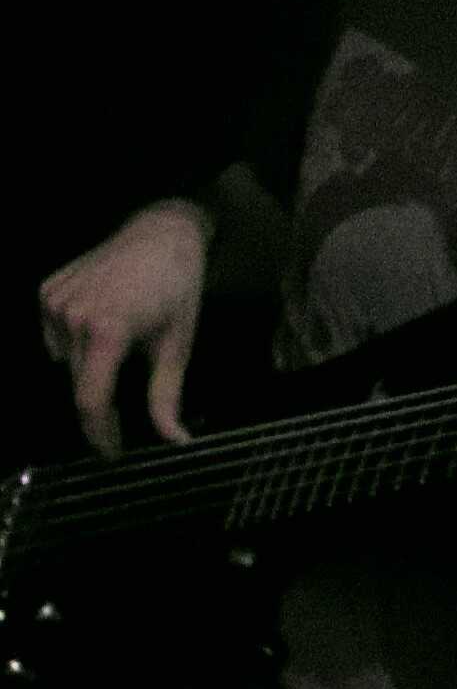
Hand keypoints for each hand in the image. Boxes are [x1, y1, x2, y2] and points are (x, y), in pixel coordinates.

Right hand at [39, 199, 212, 454]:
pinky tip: (102, 327)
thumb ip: (168, 398)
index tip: (112, 453)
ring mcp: (54, 300)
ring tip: (124, 346)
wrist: (161, 236)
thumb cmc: (178, 291)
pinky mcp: (47, 290)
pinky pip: (55, 336)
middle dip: (101, 404)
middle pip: (80, 383)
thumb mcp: (178, 347)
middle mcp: (72, 315)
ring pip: (67, 361)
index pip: (91, 398)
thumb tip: (176, 441)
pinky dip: (75, 343)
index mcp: (107, 330)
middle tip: (124, 412)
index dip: (100, 432)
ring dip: (90, 368)